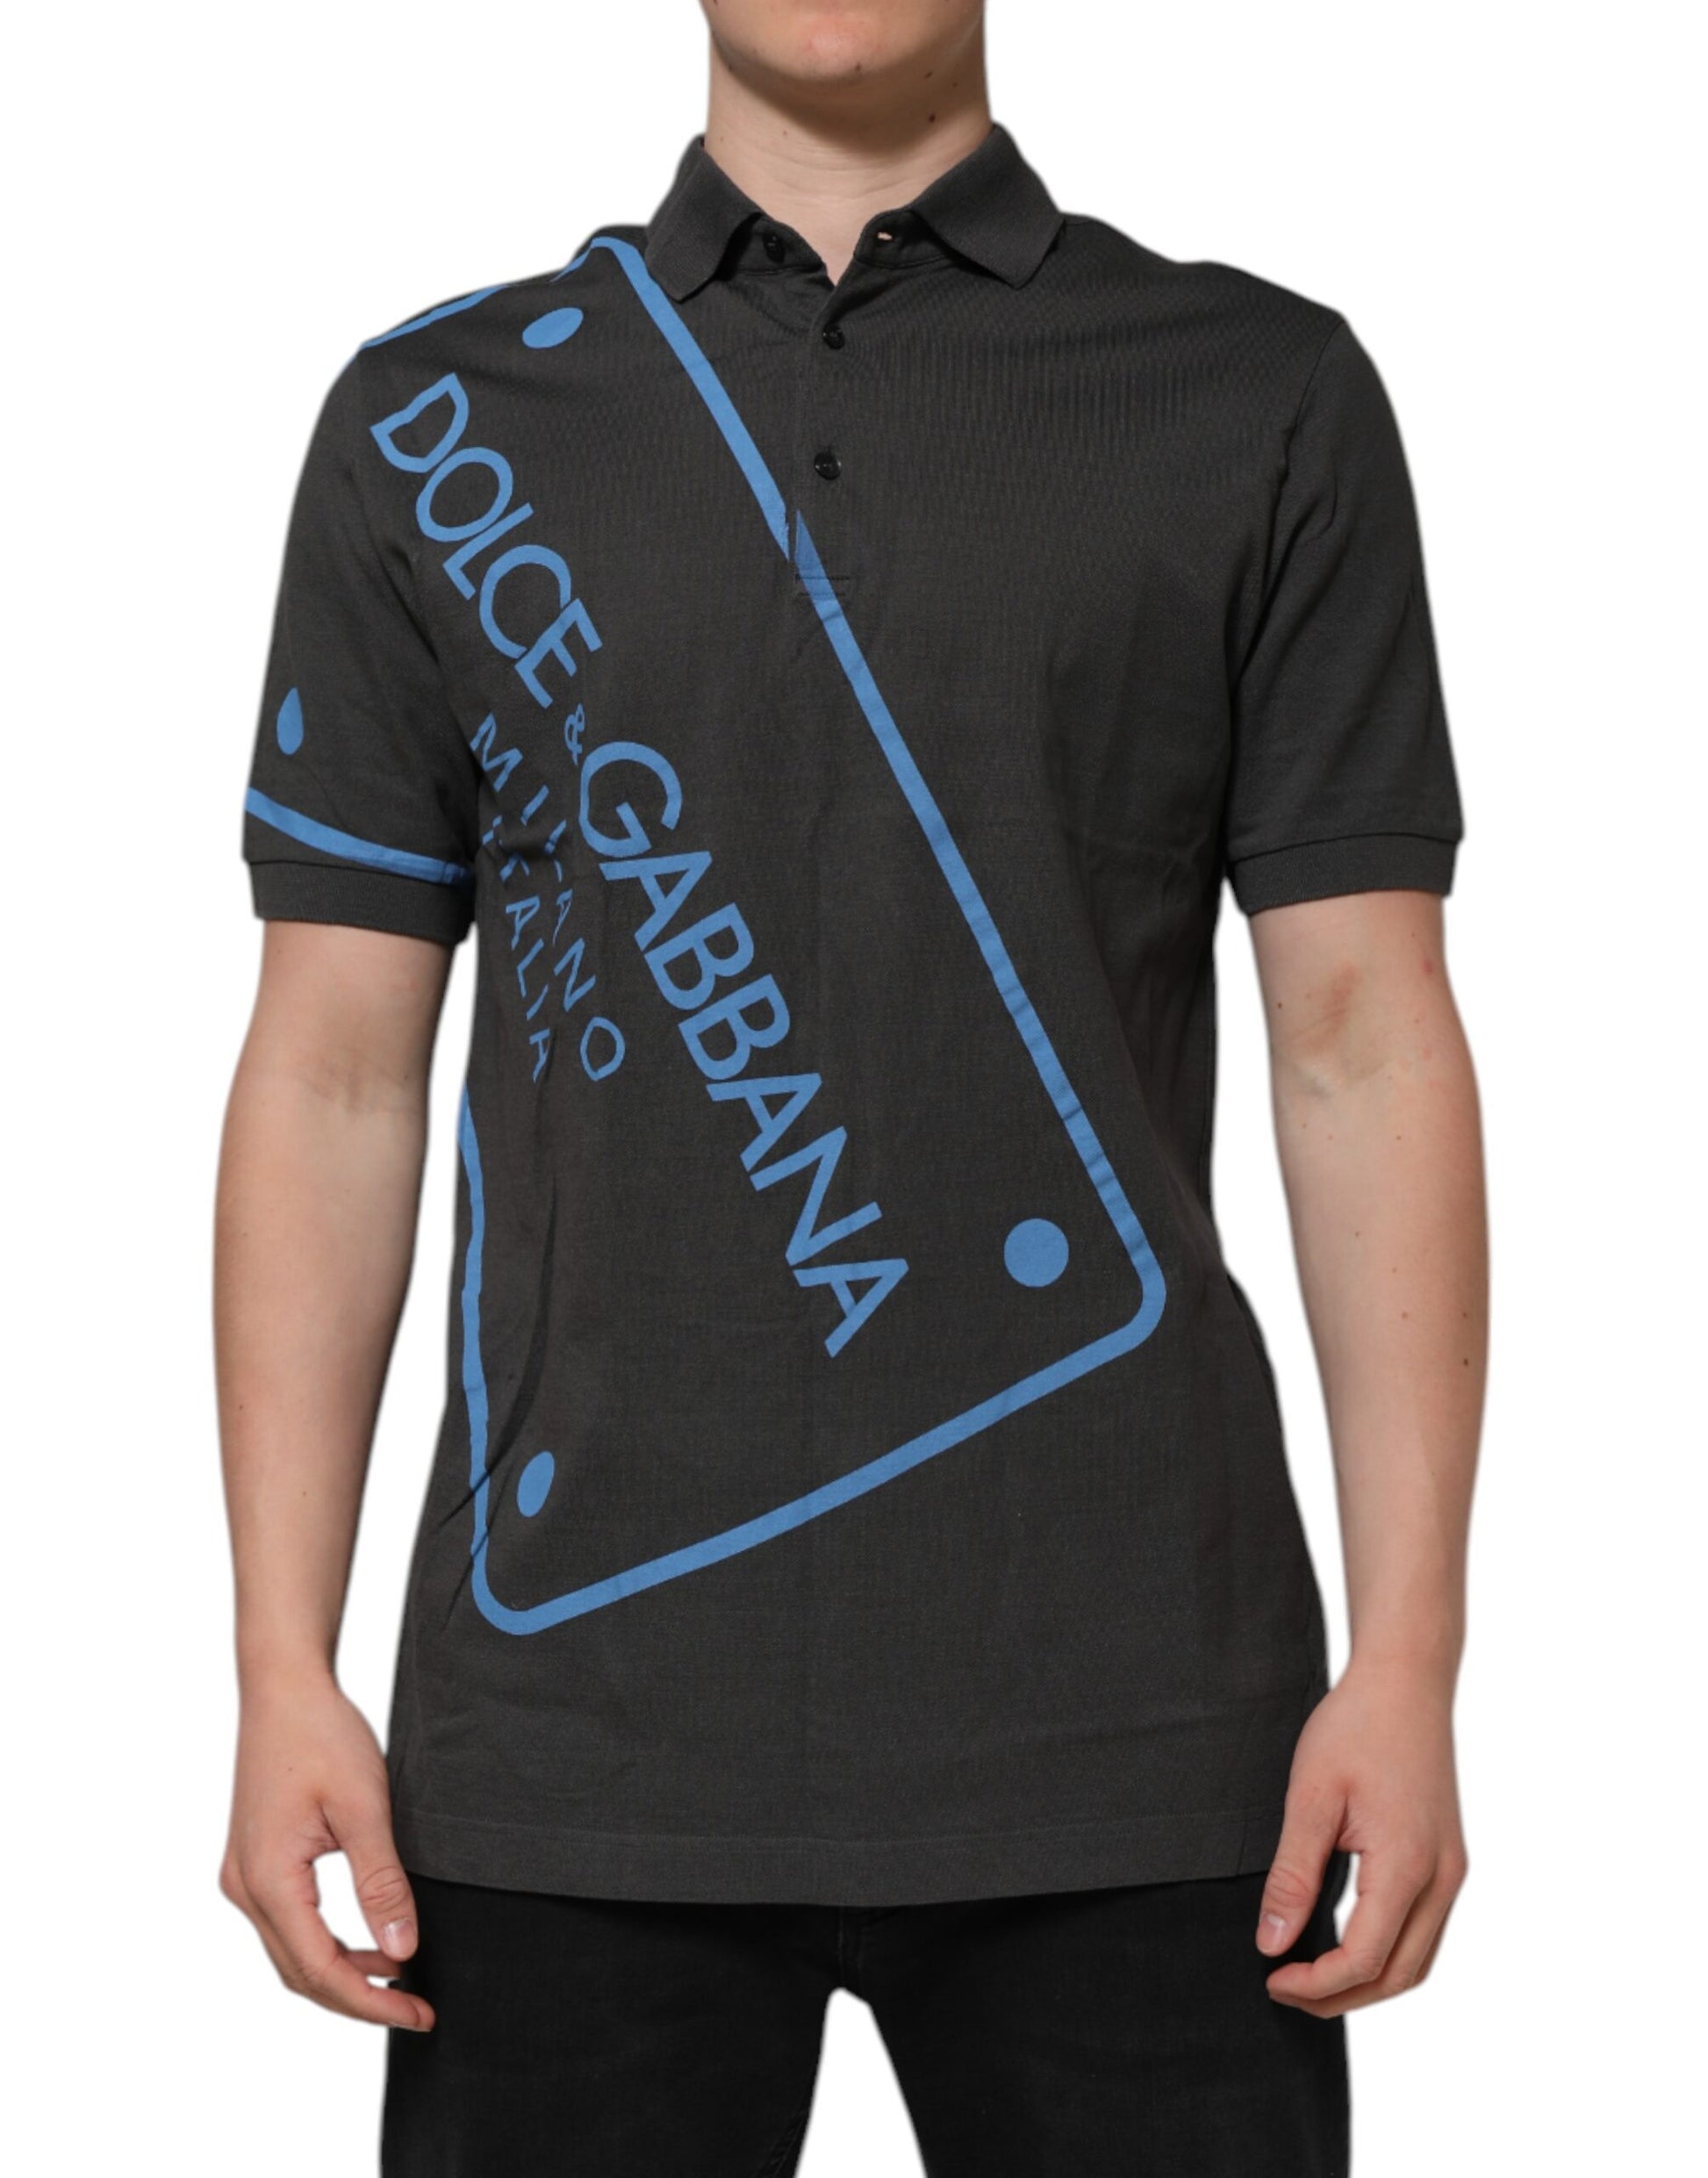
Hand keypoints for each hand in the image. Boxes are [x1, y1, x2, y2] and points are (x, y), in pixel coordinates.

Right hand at [220, 1673, 432, 2030]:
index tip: (419, 2014)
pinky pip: (290, 1924)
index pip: (319, 1970)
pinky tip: (371, 1940)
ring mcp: (244, 1876)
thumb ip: (381, 1882)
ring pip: (293, 1953)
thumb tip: (403, 1950)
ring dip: (344, 1974)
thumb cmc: (321, 1735)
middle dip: (360, 1998)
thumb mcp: (364, 1807)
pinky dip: (329, 1943)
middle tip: (418, 2009)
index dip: (371, 2002)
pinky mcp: (255, 1862)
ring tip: (402, 1978)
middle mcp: (245, 1888)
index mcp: (267, 1880)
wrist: (282, 1686)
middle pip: (300, 1973)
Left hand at [1256, 1659, 1467, 2016]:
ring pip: (1418, 1961)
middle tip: (1285, 1989)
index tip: (1271, 1979)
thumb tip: (1271, 1942)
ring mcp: (1452, 1871)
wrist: (1406, 1680)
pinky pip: (1425, 1931)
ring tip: (1311, 1977)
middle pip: (1399, 1975)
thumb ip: (1293, 1875)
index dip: (1316, 1983)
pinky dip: (1388, 1954)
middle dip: (1341, 1996)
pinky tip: (1346, 1943)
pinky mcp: (1449, 1860)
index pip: (1365, 1958)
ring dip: (1368, 1982)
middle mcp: (1443, 1878)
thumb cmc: (1355, 1726)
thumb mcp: (1310, 1796)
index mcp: (1408, 1864)